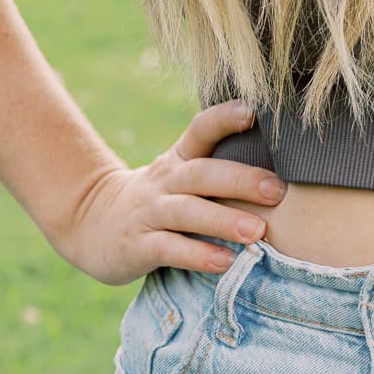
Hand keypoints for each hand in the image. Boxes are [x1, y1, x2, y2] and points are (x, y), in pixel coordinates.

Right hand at [55, 101, 287, 286]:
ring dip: (224, 220)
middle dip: (241, 180)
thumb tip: (281, 168)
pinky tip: (225, 262)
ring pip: (188, 212)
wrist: (92, 223)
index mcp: (179, 158)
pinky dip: (198, 255)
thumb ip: (218, 169)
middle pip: (203, 173)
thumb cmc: (157, 198)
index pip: (201, 129)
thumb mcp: (181, 174)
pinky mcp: (138, 246)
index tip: (254, 111)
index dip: (225, 117)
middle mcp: (165, 180)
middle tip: (277, 190)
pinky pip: (170, 249)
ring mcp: (149, 212)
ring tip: (257, 232)